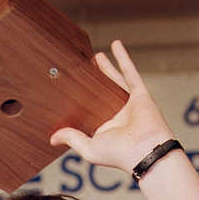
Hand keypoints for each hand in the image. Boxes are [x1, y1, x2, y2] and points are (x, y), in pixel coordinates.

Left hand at [50, 40, 174, 172]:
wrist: (146, 152)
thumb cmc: (120, 154)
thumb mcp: (89, 148)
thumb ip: (72, 138)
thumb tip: (52, 138)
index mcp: (105, 128)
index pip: (89, 110)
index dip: (79, 100)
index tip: (67, 89)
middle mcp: (117, 115)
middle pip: (101, 92)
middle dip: (93, 80)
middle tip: (82, 68)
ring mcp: (129, 104)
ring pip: (115, 80)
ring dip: (107, 67)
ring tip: (96, 56)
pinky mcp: (140, 95)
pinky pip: (130, 72)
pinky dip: (124, 58)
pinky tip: (116, 45)